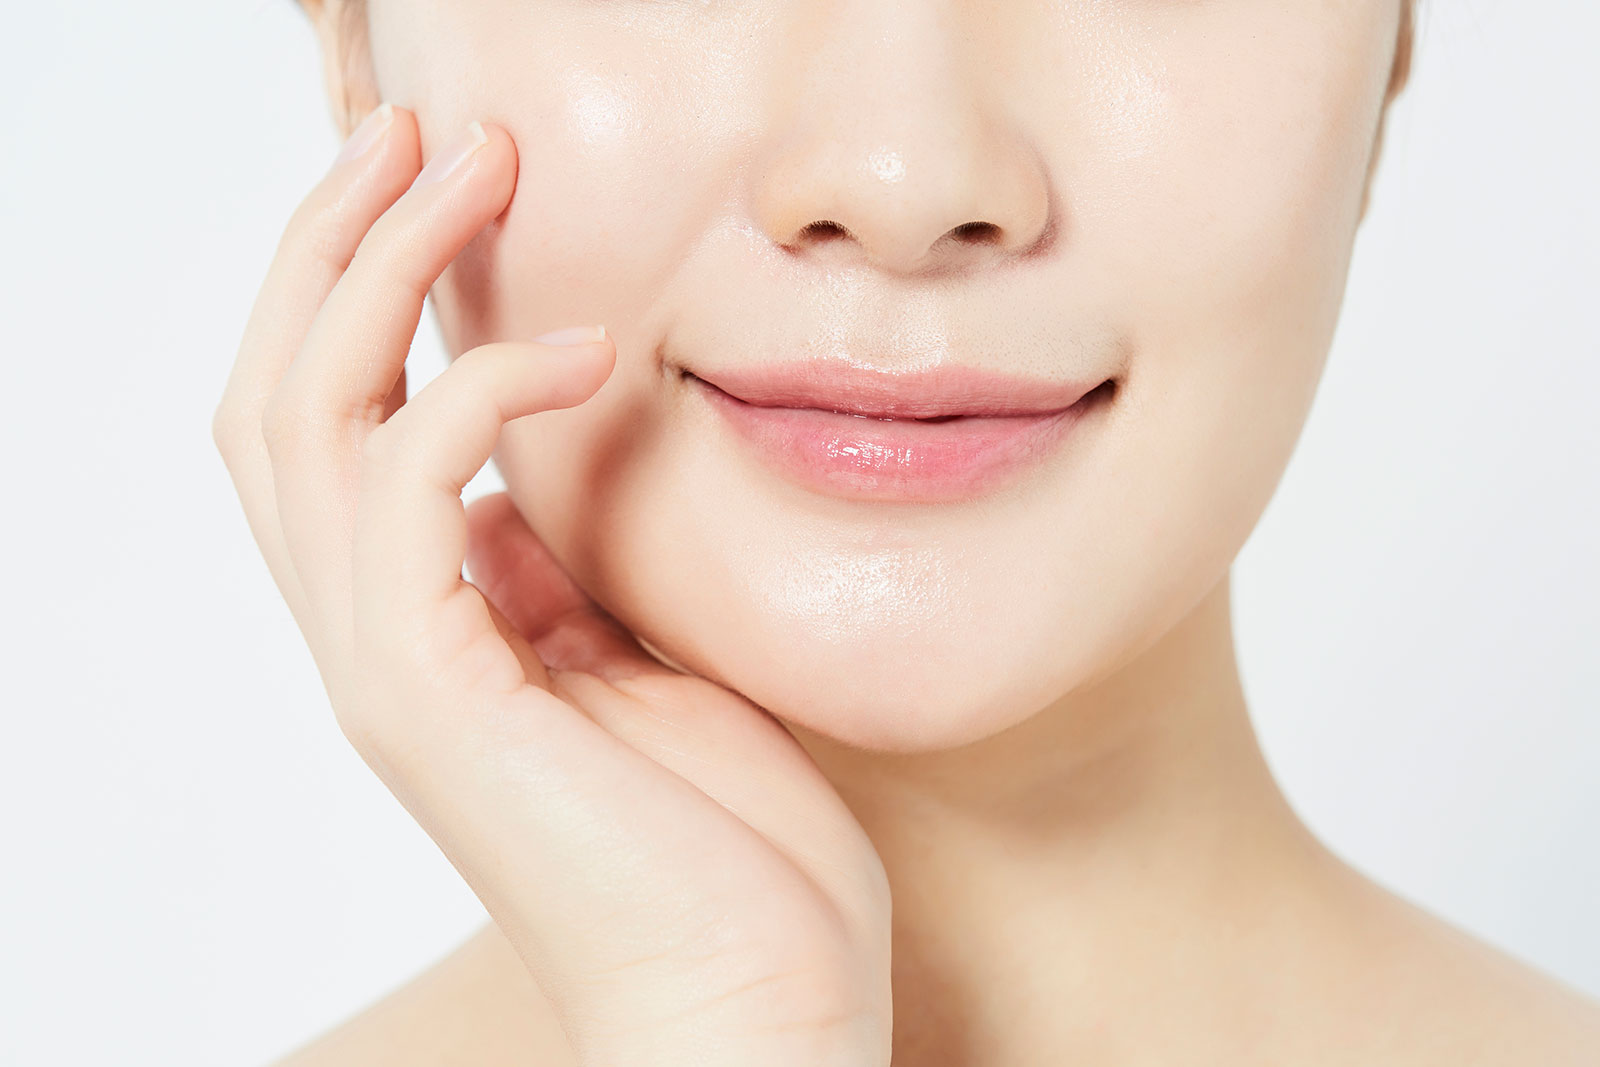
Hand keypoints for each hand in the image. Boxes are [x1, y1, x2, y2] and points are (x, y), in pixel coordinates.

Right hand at [211, 105, 891, 1066]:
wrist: (756, 1001)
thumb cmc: (726, 848)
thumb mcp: (637, 667)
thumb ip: (556, 580)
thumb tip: (517, 493)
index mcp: (423, 633)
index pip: (332, 431)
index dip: (363, 297)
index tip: (447, 189)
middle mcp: (375, 643)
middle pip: (278, 400)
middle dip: (337, 249)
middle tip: (424, 133)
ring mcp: (391, 672)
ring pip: (304, 423)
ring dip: (377, 276)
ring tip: (472, 168)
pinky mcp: (436, 698)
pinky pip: (406, 494)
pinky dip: (475, 392)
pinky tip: (581, 352)